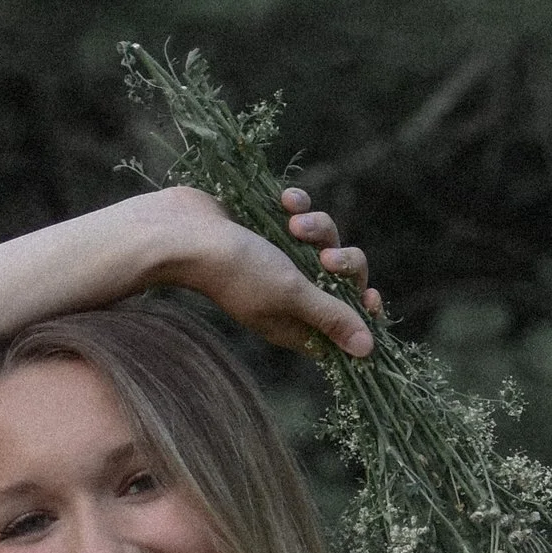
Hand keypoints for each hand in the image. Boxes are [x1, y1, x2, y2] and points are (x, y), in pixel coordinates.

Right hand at [156, 184, 379, 360]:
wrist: (181, 233)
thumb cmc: (235, 269)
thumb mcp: (291, 295)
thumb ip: (330, 317)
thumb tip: (368, 351)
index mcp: (294, 322)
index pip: (341, 326)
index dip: (361, 314)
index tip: (370, 297)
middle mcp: (289, 294)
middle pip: (341, 281)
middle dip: (344, 263)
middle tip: (328, 260)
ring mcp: (279, 259)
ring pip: (324, 241)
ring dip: (319, 227)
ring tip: (296, 223)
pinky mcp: (269, 227)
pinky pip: (301, 214)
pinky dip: (299, 204)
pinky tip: (285, 201)